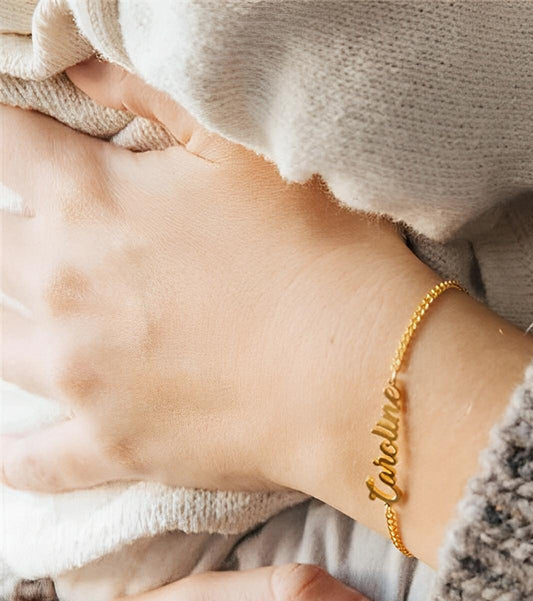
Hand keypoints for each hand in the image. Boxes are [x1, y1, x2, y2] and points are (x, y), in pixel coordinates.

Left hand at [1, 59, 435, 494]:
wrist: (361, 375)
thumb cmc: (322, 256)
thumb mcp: (246, 153)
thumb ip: (154, 98)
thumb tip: (82, 69)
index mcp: (92, 203)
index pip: (3, 145)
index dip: (6, 136)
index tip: (20, 145)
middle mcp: (64, 289)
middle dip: (16, 235)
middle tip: (59, 241)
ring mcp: (81, 378)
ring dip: (10, 327)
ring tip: (34, 323)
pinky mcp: (113, 446)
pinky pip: (35, 462)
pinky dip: (14, 459)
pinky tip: (3, 453)